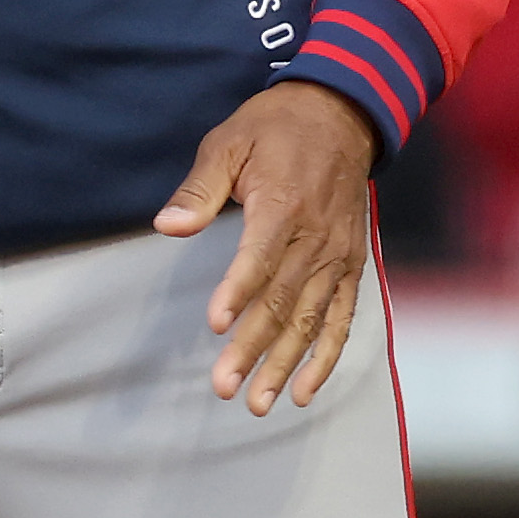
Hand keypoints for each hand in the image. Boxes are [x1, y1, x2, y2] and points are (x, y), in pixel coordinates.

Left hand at [156, 83, 377, 414]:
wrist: (342, 115)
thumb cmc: (274, 129)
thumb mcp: (228, 143)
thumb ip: (199, 189)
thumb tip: (168, 225)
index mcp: (283, 205)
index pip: (259, 257)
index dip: (237, 292)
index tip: (216, 325)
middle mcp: (315, 238)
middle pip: (283, 302)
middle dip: (253, 349)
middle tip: (225, 387)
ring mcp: (337, 257)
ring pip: (311, 320)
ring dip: (285, 364)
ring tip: (259, 402)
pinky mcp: (351, 267)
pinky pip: (342, 319)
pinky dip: (326, 357)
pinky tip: (303, 390)